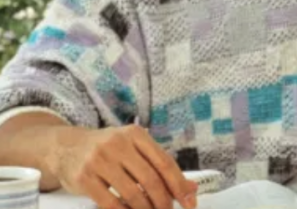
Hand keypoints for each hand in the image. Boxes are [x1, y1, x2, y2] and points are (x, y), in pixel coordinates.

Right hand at [45, 125, 197, 208]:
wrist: (65, 146)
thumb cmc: (107, 149)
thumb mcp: (134, 147)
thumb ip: (159, 165)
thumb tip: (190, 188)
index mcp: (136, 134)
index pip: (164, 162)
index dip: (179, 185)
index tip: (189, 201)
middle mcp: (118, 144)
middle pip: (150, 179)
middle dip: (163, 201)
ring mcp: (99, 160)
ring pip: (132, 193)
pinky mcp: (83, 178)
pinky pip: (110, 203)